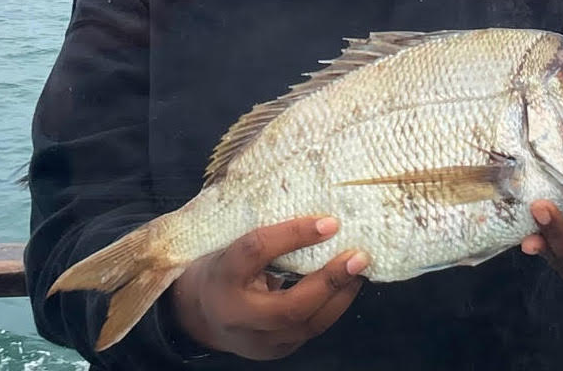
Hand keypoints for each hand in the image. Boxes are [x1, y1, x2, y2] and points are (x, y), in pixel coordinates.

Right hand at [170, 217, 367, 360]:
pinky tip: (349, 285)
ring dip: (340, 294)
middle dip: (329, 281)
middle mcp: (238, 315)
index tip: (329, 222)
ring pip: (306, 325)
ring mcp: (258, 341)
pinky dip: (335, 305)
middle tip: (358, 256)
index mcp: (221, 277)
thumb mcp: (231, 245)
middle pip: (288, 307)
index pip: (256, 252)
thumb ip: (264, 234)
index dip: (293, 235)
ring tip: (360, 269)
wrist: (202, 314)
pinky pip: (311, 330)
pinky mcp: (277, 350)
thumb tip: (316, 210)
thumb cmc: (224, 267)